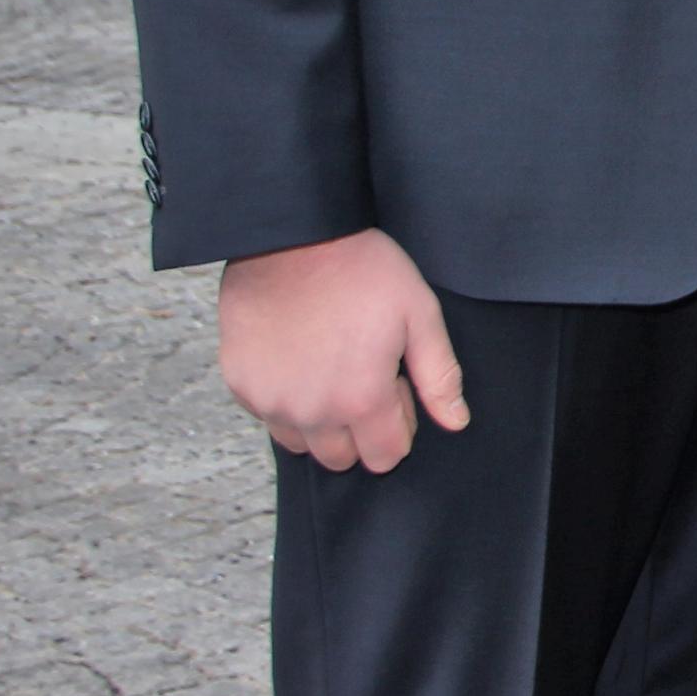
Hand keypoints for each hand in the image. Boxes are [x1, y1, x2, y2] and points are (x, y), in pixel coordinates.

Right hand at [217, 228, 466, 473]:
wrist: (292, 236)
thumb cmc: (361, 269)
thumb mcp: (419, 313)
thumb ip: (439, 376)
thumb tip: (455, 422)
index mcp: (361, 399)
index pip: (385, 457)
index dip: (398, 425)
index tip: (395, 386)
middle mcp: (311, 413)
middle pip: (341, 458)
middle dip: (359, 430)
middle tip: (363, 375)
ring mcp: (270, 402)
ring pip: (301, 443)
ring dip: (319, 421)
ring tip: (330, 368)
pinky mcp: (240, 385)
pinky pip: (268, 415)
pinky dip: (285, 400)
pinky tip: (298, 357)